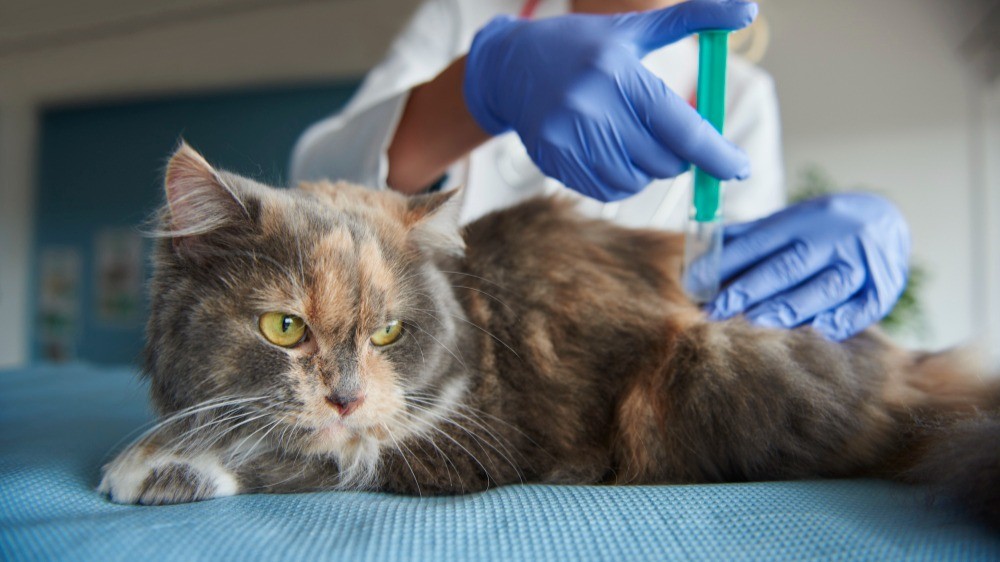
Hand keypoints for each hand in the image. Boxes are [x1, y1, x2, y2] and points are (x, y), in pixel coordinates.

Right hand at [463, 1, 756, 201]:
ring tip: (633, 140)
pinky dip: (622, 180)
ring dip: (648, 170)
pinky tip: (612, 153)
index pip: (682, 128)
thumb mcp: (635, 29)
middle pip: (664, 161)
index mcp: (619, 71)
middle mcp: (592, 106)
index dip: (717, 154)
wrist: (511, 67)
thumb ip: (693, 17)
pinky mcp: (554, 159)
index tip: (740, 167)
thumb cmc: (583, 46)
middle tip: (669, 136)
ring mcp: (569, 136)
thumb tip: (748, 10)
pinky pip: (608, 191)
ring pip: (637, 181)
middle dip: (678, 156)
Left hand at [707, 193, 910, 339]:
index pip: (759, 242)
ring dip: (790, 308)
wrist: (885, 218)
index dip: (727, 263)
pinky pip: (864, 306)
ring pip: (824, 287)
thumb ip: (747, 236)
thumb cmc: (821, 227)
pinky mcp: (883, 286)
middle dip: (749, 290)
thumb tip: (698, 249)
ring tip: (756, 325)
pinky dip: (842, 320)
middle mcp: (832, 238)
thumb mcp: (788, 221)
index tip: (696, 283)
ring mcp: (860, 262)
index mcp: (802, 220)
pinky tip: (818, 331)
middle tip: (717, 311)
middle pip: (788, 266)